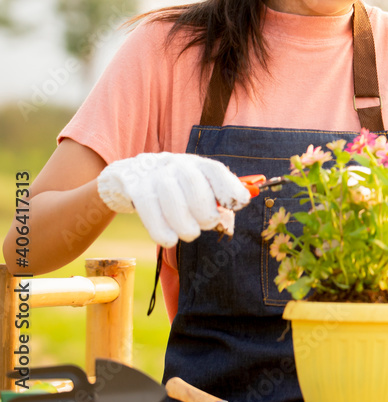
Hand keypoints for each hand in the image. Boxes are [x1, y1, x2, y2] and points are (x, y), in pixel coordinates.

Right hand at [96, 152, 250, 246]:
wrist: (130, 174)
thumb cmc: (174, 184)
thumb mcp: (196, 181)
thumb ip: (219, 191)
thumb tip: (243, 199)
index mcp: (195, 163)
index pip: (216, 171)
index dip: (230, 188)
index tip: (239, 204)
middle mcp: (176, 165)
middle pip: (196, 190)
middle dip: (206, 214)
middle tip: (207, 224)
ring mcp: (154, 176)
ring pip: (174, 204)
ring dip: (186, 227)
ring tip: (190, 233)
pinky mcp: (135, 189)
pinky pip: (151, 214)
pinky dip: (163, 233)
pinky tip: (170, 238)